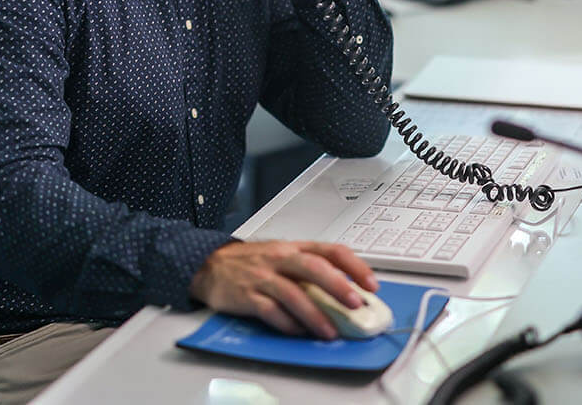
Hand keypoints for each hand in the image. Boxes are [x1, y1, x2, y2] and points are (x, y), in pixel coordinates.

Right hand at [189, 239, 379, 338]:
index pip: (331, 250)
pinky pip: (270, 311)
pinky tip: (298, 332)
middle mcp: (280, 258)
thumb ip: (311, 270)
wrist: (210, 264)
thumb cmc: (253, 262)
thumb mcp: (283, 255)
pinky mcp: (247, 296)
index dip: (354, 266)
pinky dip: (287, 324)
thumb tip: (346, 293)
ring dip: (315, 315)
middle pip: (313, 268)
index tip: (371, 285)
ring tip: (330, 332)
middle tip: (355, 304)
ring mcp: (263, 276)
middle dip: (337, 286)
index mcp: (295, 247)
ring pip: (293, 293)